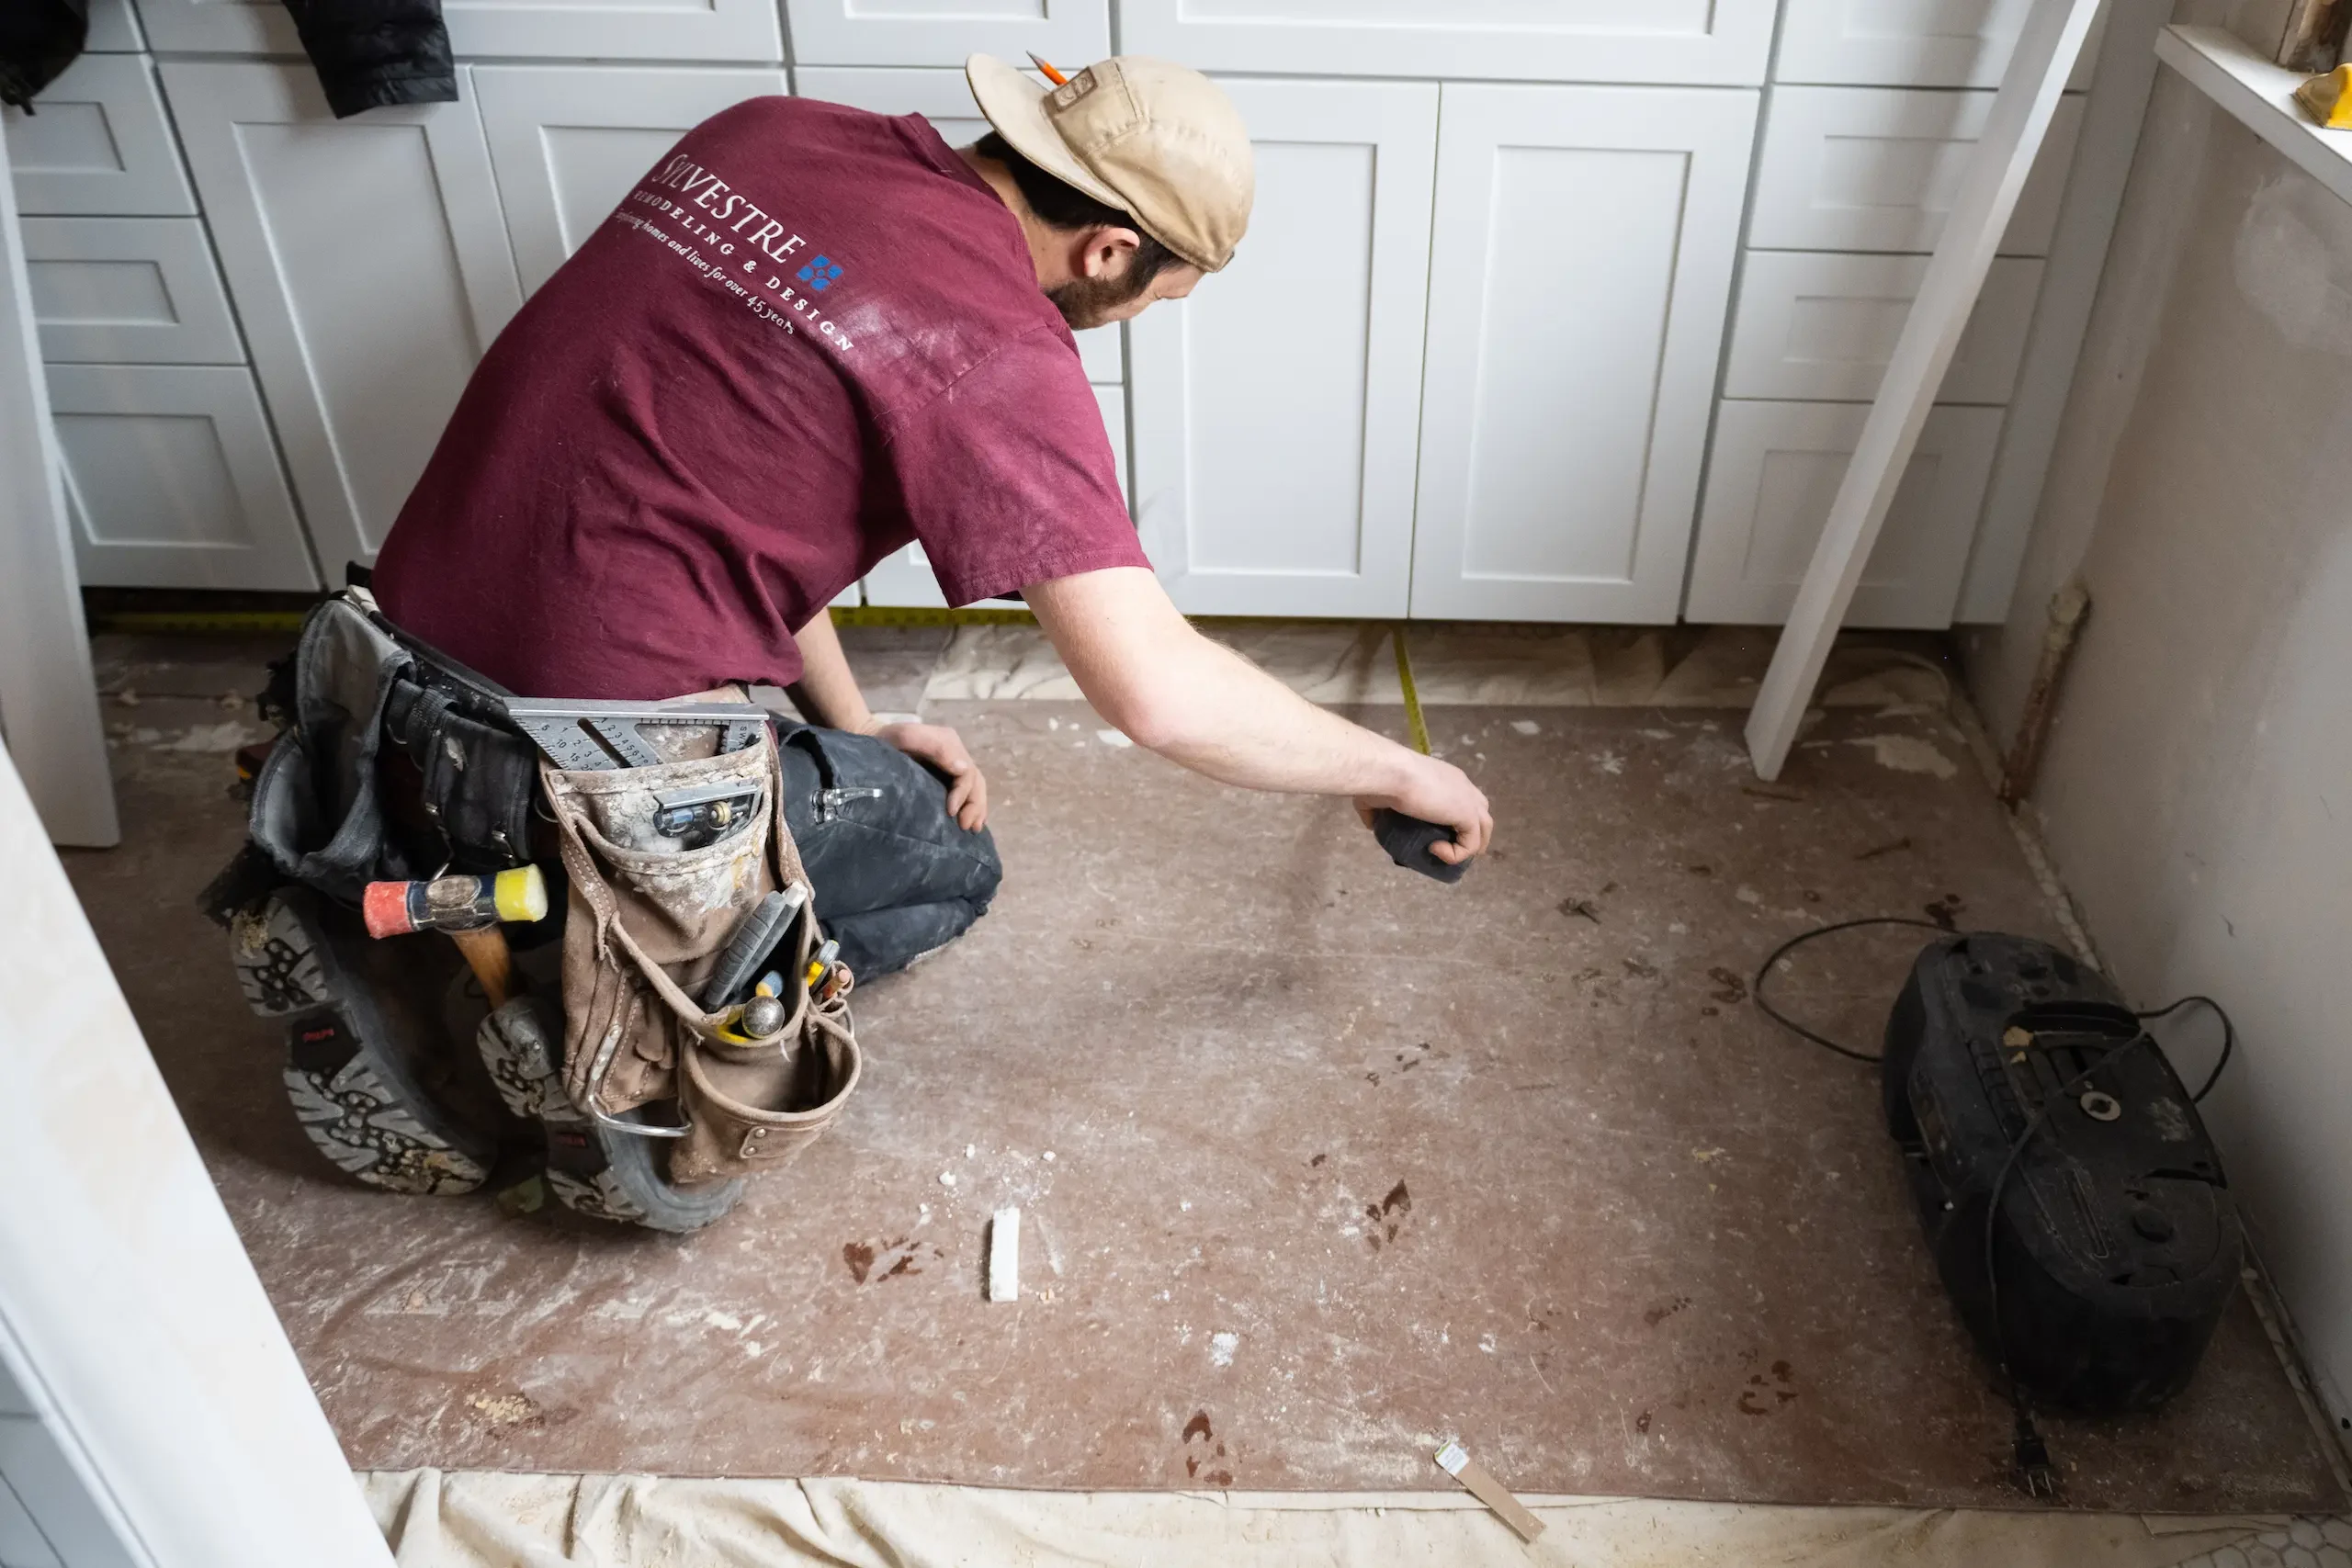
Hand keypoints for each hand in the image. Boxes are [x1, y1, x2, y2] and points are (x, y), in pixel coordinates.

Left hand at [872, 721, 988, 830]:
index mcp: (949, 743)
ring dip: (977, 809)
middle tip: (965, 827)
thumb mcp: (905, 737)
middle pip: (975, 781)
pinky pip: (968, 792)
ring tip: (973, 829)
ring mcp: (953, 766)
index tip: (951, 812)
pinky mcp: (948, 778)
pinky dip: (973, 807)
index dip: (963, 793)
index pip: (967, 772)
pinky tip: (974, 823)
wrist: (874, 743)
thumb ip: (935, 747)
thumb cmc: (887, 742)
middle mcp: (956, 754)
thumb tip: (962, 769)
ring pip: (976, 788)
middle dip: (974, 805)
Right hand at [1354, 754, 1492, 866]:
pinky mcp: (1467, 814)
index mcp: (1445, 778)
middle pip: (1482, 812)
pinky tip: (1434, 850)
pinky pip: (1470, 844)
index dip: (1457, 818)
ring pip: (1484, 829)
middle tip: (1453, 849)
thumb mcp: (1373, 797)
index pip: (1464, 798)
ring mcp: (1467, 800)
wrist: (1389, 772)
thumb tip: (1372, 825)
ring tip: (1446, 856)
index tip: (1439, 833)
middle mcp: (1462, 786)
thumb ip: (1374, 811)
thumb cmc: (1382, 780)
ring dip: (1469, 847)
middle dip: (1473, 833)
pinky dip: (1455, 854)